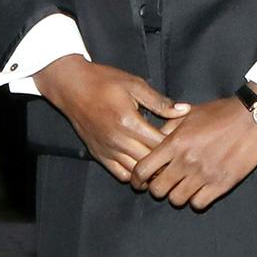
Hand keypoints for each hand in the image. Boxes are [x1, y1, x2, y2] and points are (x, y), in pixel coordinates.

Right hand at [35, 55, 188, 180]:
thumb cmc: (103, 82)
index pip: (160, 143)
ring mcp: (107, 150)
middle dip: (165, 160)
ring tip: (162, 163)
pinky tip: (141, 164)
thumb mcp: (134, 84)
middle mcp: (118, 140)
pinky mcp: (99, 155)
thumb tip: (184, 110)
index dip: (174, 144)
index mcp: (129, 122)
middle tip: (177, 156)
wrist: (71, 87)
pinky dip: (133, 174)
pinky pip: (120, 174)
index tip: (183, 140)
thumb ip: (160, 101)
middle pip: (150, 161)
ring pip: (136, 172)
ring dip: (150, 170)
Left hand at [129, 95, 256, 209]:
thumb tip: (152, 138)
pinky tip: (199, 190)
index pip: (143, 169)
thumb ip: (168, 127)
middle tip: (164, 183)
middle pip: (157, 189)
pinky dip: (196, 200)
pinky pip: (198, 203)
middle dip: (157, 188)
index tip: (140, 181)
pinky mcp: (222, 184)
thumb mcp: (189, 113)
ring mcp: (204, 174)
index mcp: (175, 143)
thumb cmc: (221, 113)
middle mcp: (186, 161)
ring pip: (177, 200)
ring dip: (177, 194)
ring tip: (183, 186)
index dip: (137, 179)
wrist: (254, 118)